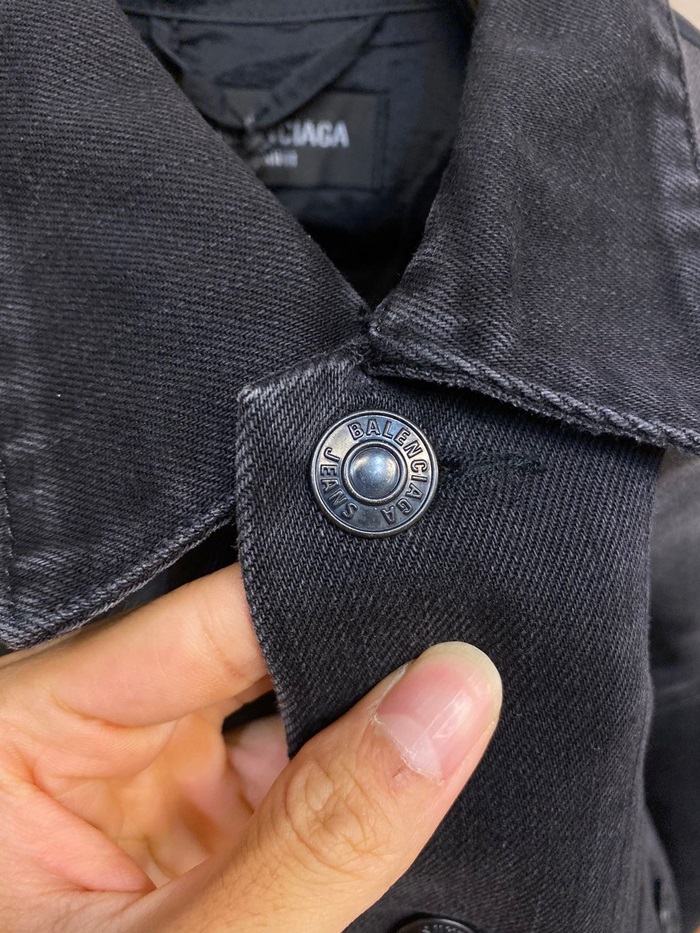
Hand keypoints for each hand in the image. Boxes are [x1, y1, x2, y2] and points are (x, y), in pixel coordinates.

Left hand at [0, 564, 501, 931]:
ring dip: (362, 727)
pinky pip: (289, 771)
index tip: (441, 590)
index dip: (325, 598)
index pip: (206, 617)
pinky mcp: (194, 820)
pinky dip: (350, 785)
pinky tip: (410, 781)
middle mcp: (91, 730)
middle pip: (251, 653)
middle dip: (353, 660)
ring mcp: (148, 776)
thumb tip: (450, 700)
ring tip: (451, 716)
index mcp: (32, 719)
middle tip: (463, 660)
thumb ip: (318, 835)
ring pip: (285, 712)